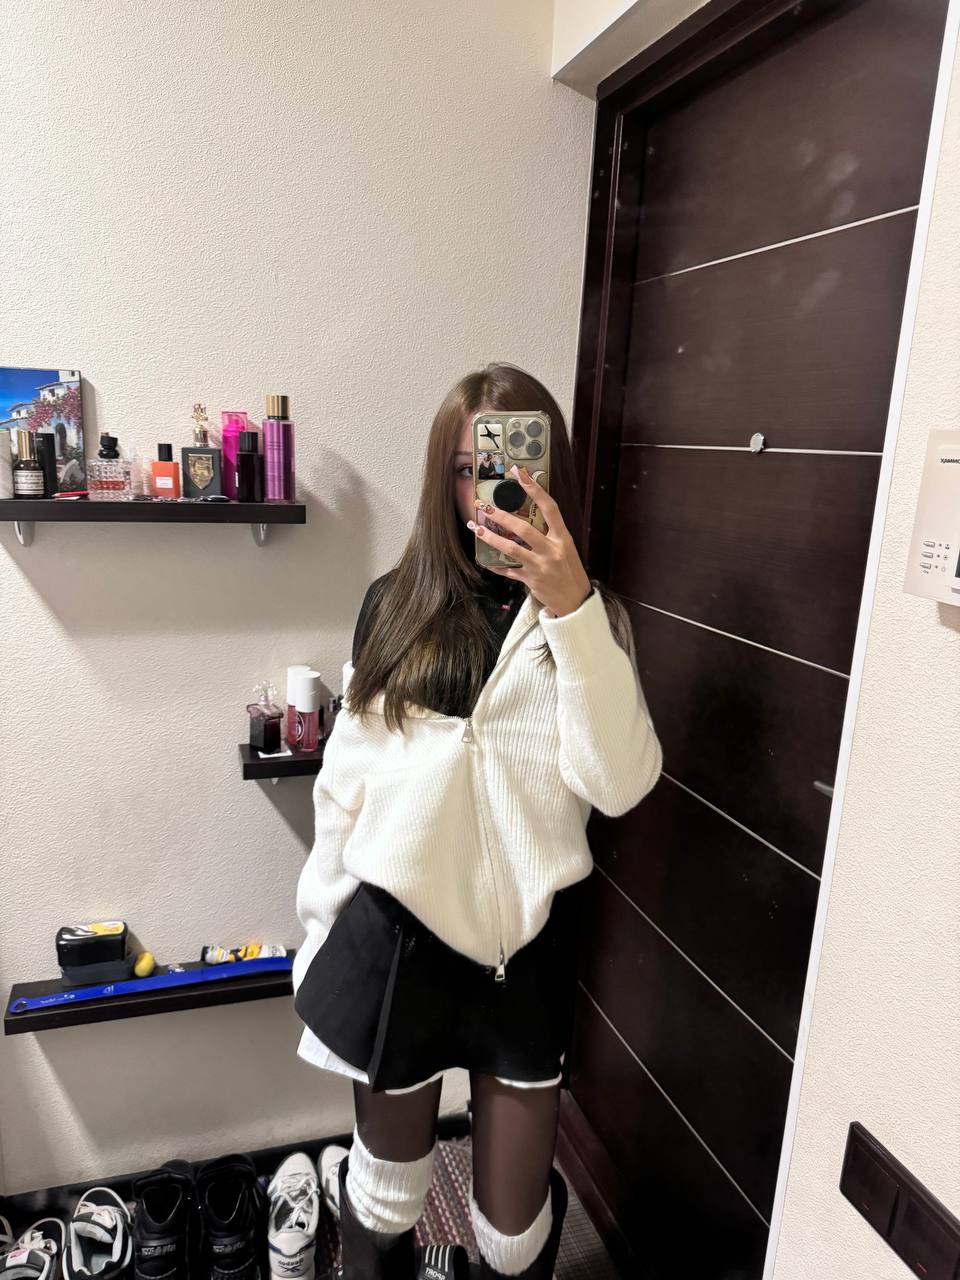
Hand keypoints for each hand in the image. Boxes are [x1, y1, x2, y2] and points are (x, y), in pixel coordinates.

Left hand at [467, 465, 591, 616]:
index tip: (520, 473)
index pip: (549, 508)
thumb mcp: (567, 549)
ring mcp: (540, 566)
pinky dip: (496, 565)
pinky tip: (484, 560)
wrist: (576, 601)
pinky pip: (508, 570)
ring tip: (476, 527)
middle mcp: (551, 550)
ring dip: (490, 537)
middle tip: (483, 506)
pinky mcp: (530, 580)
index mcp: (563, 538)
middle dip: (500, 515)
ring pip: (511, 548)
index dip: (534, 489)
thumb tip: (529, 518)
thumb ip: (550, 535)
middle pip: (523, 528)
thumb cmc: (570, 572)